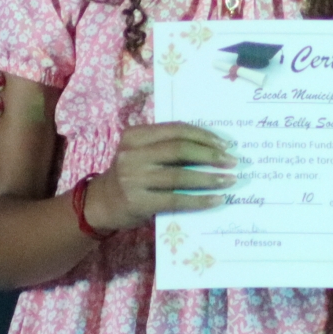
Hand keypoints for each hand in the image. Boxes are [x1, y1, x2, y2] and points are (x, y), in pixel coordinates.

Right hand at [82, 123, 238, 230]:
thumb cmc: (130, 175)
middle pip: (180, 150)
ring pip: (180, 176)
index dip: (203, 135)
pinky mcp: (139, 202)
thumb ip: (166, 147)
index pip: (176, 129)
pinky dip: (199, 200)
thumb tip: (212, 147)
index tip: (224, 144)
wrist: (101, 204)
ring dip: (209, 178)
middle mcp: (132, 155)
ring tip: (230, 180)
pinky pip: (176, 200)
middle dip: (210, 155)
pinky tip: (217, 200)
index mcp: (135, 135)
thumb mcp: (141, 153)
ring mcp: (134, 179)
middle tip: (231, 161)